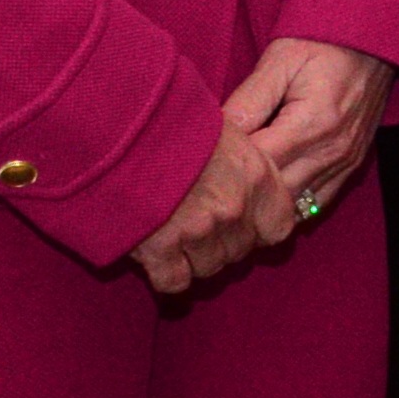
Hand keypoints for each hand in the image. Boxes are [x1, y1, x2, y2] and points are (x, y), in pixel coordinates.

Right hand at [128, 122, 300, 298]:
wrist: (119, 124)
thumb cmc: (169, 116)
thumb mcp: (221, 128)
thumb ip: (239, 160)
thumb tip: (239, 175)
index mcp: (256, 176)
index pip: (278, 227)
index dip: (258, 229)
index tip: (240, 222)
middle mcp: (234, 209)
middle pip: (239, 251)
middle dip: (221, 244)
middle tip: (196, 227)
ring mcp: (199, 231)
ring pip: (208, 268)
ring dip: (192, 259)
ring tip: (173, 237)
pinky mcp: (160, 249)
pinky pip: (174, 281)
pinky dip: (166, 275)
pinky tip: (154, 258)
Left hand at [223, 36, 393, 226]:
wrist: (375, 42)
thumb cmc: (323, 44)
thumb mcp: (280, 60)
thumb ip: (249, 100)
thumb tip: (216, 134)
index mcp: (312, 124)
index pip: (256, 164)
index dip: (225, 167)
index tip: (200, 164)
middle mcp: (332, 152)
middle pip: (274, 194)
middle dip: (240, 193)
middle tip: (209, 188)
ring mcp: (345, 163)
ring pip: (294, 207)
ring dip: (263, 205)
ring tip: (233, 199)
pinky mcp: (352, 167)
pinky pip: (316, 204)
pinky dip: (290, 206)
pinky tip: (267, 201)